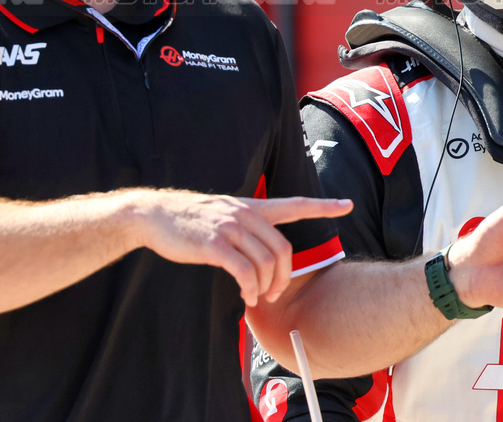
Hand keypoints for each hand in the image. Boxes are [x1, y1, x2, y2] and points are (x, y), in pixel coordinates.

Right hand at [134, 190, 351, 306]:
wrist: (154, 215)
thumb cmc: (190, 221)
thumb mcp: (224, 215)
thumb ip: (247, 227)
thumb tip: (263, 255)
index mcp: (252, 207)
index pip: (294, 204)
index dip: (322, 206)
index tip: (347, 204)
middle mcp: (246, 214)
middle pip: (283, 249)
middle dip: (284, 277)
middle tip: (275, 294)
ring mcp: (230, 228)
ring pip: (265, 262)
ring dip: (266, 287)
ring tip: (256, 298)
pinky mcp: (214, 244)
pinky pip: (244, 271)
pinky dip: (250, 288)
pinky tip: (246, 296)